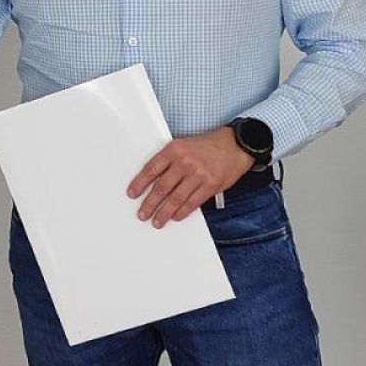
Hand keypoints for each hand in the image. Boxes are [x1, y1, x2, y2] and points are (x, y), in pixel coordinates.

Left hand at [127, 127, 253, 226]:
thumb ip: (169, 160)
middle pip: (162, 187)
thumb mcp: (183, 145)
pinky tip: (175, 217)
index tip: (132, 194)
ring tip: (157, 221)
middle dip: (150, 203)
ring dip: (164, 212)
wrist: (234, 146)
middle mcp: (184, 162)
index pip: (151, 169)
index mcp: (174, 150)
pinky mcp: (210, 186)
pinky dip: (182, 212)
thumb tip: (153, 180)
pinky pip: (192, 203)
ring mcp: (198, 175)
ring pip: (176, 198)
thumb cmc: (207, 146)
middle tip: (142, 213)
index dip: (139, 183)